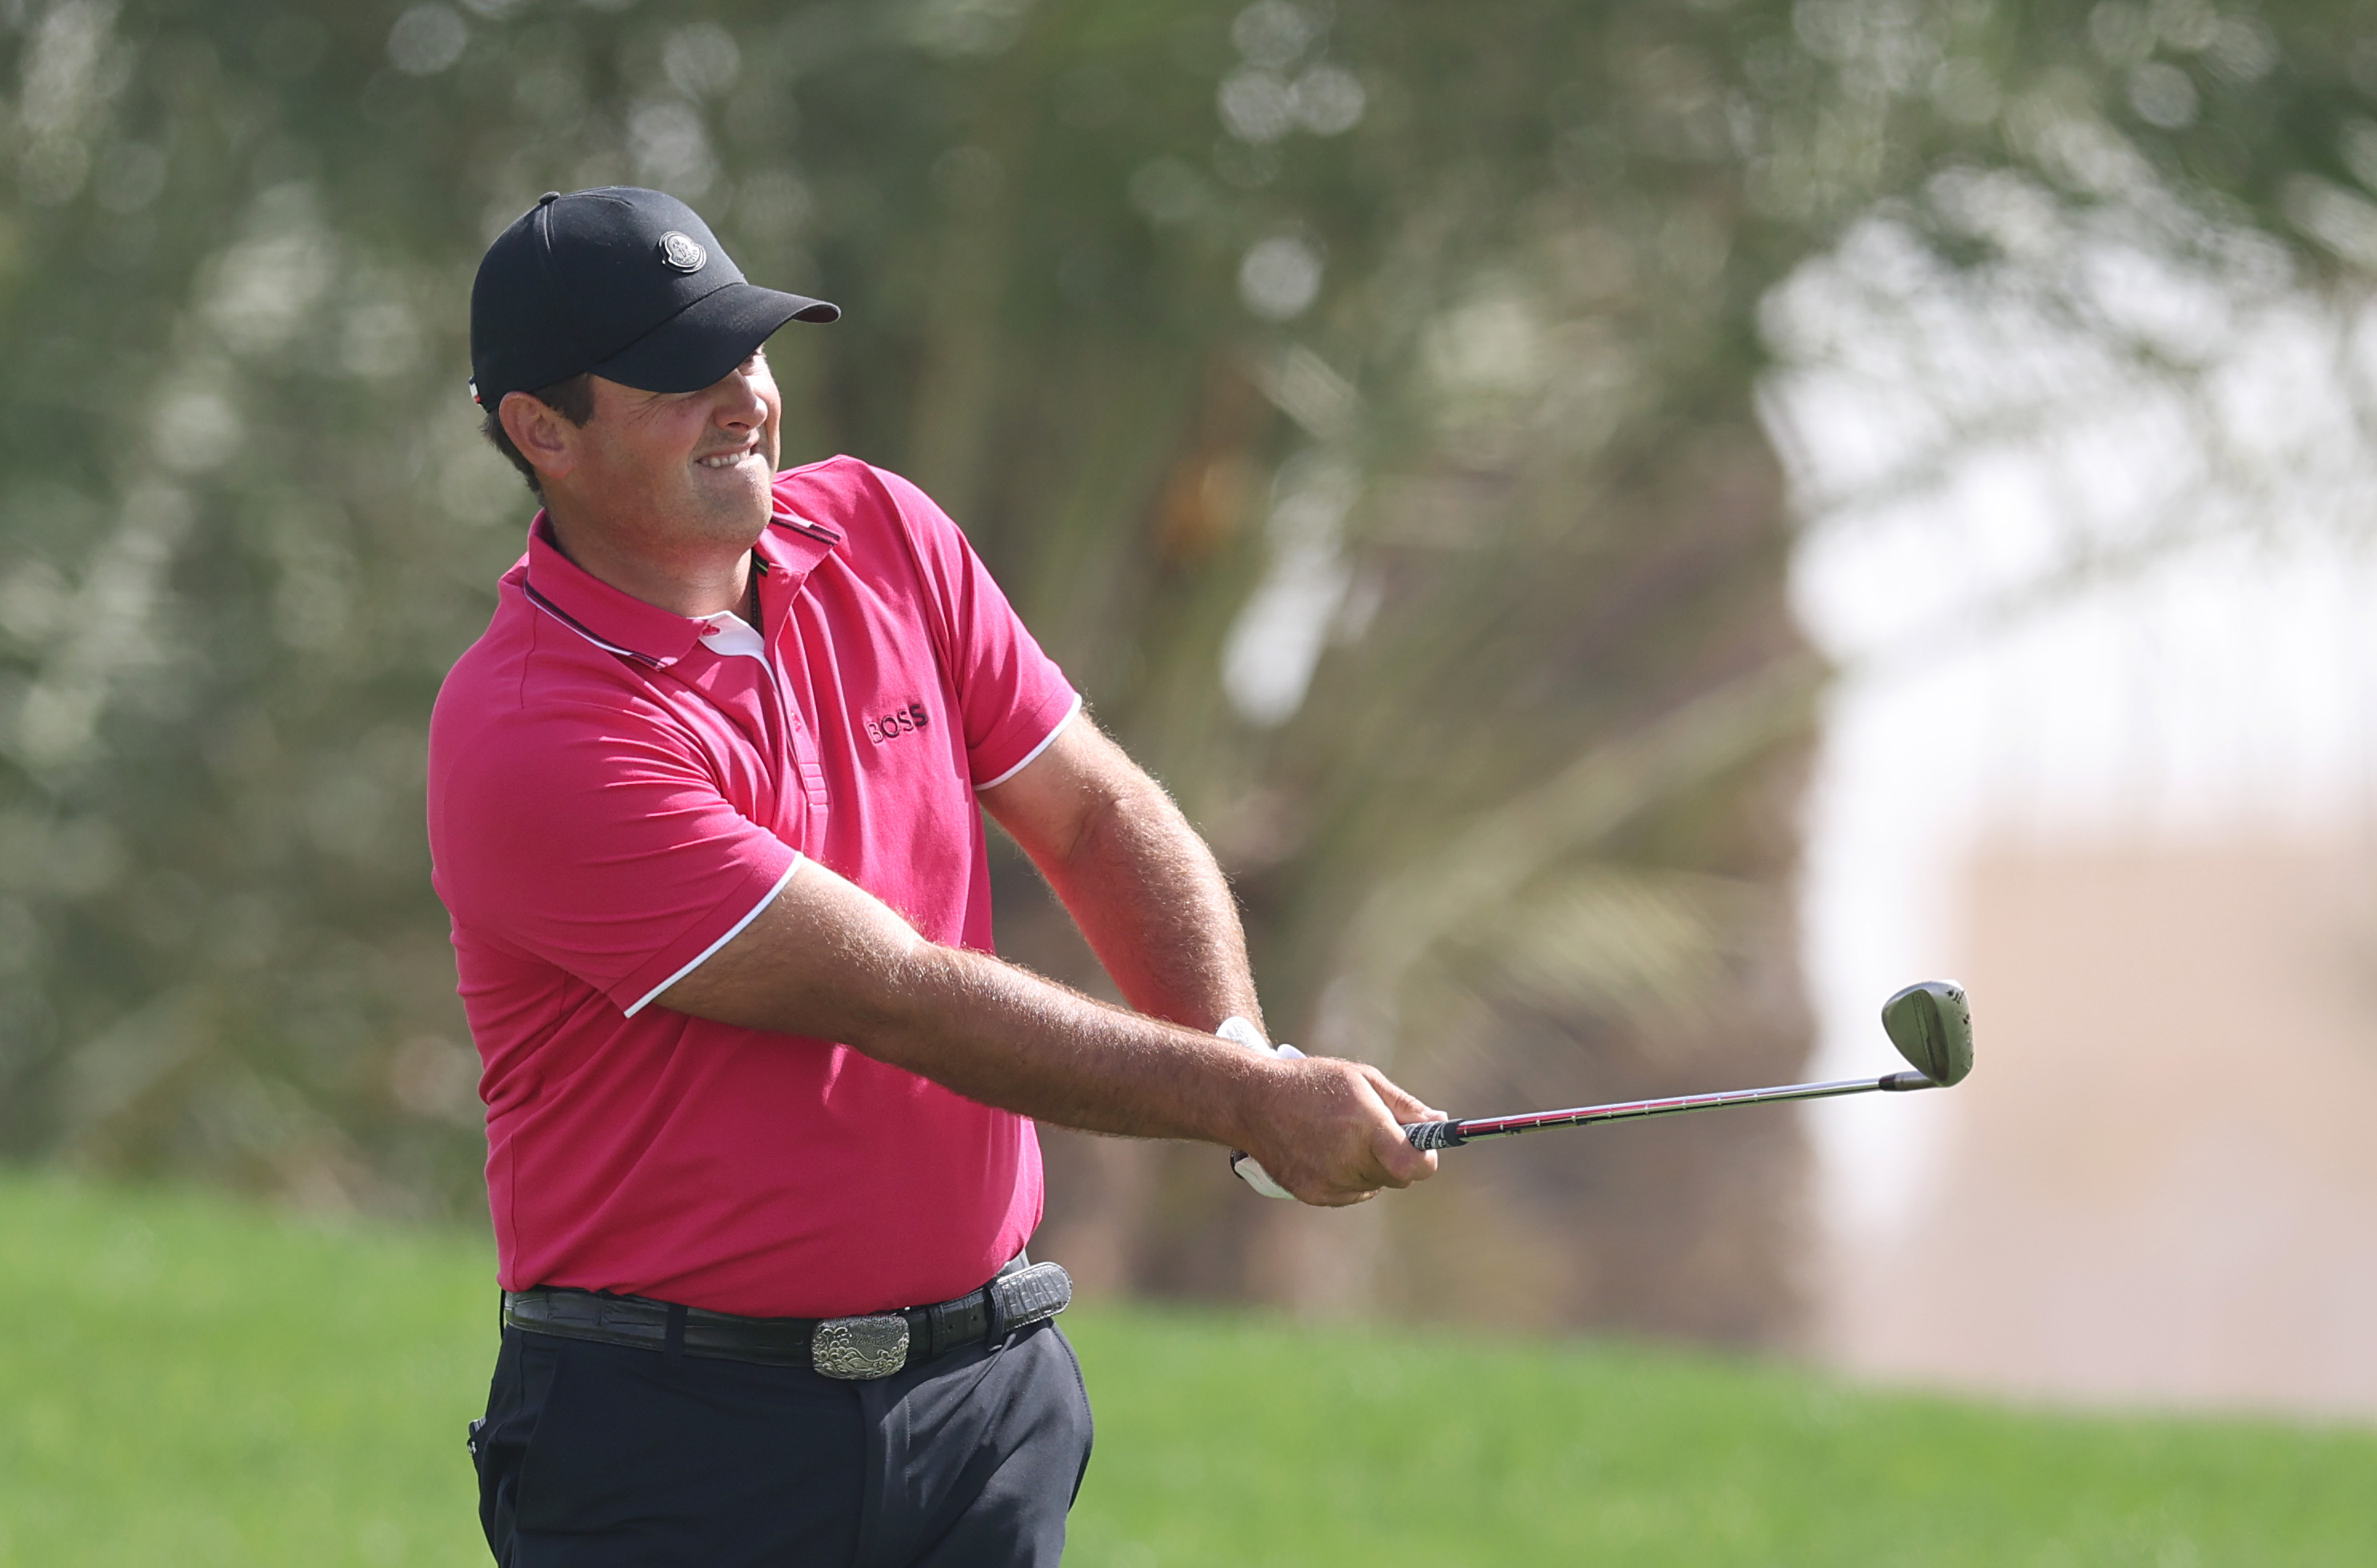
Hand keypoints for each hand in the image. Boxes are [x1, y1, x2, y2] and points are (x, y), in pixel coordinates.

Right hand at [1236, 1055, 1443, 1205]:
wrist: (1253, 1101)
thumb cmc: (1313, 1083)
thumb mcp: (1362, 1079)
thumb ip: (1404, 1105)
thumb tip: (1439, 1123)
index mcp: (1365, 1127)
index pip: (1413, 1166)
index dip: (1425, 1159)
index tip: (1423, 1148)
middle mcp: (1348, 1159)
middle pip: (1397, 1176)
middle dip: (1396, 1157)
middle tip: (1377, 1132)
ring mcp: (1329, 1181)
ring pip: (1374, 1186)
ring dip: (1370, 1167)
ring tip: (1343, 1136)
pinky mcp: (1313, 1194)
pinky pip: (1350, 1194)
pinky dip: (1348, 1178)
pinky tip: (1327, 1151)